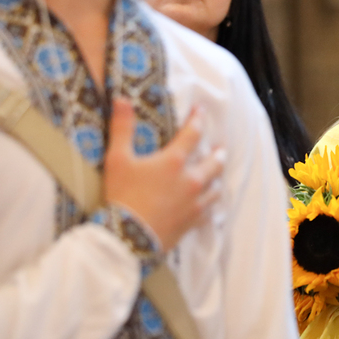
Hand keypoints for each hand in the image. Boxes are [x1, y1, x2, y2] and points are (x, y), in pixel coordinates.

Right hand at [103, 99, 224, 251]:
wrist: (127, 238)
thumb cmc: (122, 196)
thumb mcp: (117, 159)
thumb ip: (122, 128)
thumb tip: (122, 99)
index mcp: (174, 161)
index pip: (193, 133)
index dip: (198, 119)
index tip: (201, 111)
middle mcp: (191, 180)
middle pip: (213, 162)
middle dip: (218, 153)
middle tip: (220, 148)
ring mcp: (194, 203)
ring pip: (215, 188)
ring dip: (216, 179)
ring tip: (216, 176)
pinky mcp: (192, 223)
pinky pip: (208, 213)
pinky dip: (211, 207)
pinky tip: (210, 208)